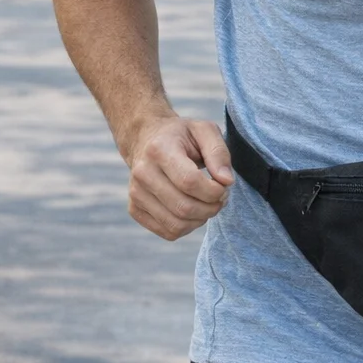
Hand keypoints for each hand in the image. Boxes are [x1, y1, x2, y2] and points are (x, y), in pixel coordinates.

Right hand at [125, 115, 234, 240]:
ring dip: (201, 219)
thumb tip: (227, 181)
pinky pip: (168, 232)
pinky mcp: (135, 209)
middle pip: (184, 207)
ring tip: (209, 203)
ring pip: (176, 224)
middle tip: (222, 197)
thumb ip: (219, 153)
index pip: (189, 182)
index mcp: (159, 149)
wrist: (146, 140)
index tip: (225, 185)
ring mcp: (136, 193)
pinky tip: (194, 210)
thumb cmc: (181, 136)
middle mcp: (142, 173)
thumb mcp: (204, 131)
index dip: (214, 190)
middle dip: (212, 207)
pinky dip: (188, 227)